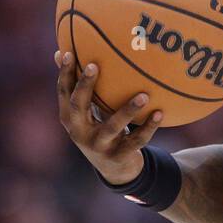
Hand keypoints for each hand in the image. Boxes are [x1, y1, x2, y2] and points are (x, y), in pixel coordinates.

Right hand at [55, 50, 162, 184]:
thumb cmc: (100, 130)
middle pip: (78, 106)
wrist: (116, 170)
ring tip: (143, 95)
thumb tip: (62, 51)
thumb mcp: (87, 112)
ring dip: (128, 110)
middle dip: (85, 86)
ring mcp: (98, 146)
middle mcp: (79, 132)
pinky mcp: (118, 156)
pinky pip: (136, 140)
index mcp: (70, 118)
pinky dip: (149, 127)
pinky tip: (160, 113)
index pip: (63, 92)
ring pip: (112, 127)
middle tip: (96, 65)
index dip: (64, 73)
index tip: (69, 52)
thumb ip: (79, 87)